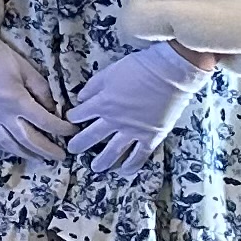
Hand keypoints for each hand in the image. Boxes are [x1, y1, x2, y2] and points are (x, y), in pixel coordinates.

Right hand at [0, 20, 65, 162]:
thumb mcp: (26, 68)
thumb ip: (41, 90)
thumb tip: (52, 108)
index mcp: (18, 101)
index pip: (46, 122)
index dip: (62, 129)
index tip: (72, 131)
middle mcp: (3, 115)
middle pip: (29, 140)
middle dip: (47, 150)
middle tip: (61, 156)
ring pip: (9, 144)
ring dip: (26, 154)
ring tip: (39, 159)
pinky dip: (2, 147)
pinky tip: (11, 149)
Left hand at [67, 39, 210, 168]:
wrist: (170, 74)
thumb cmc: (139, 68)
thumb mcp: (109, 72)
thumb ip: (93, 87)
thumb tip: (80, 98)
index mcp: (102, 103)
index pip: (80, 114)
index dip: (73, 117)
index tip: (71, 120)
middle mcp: (114, 121)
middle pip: (91, 136)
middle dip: (79, 144)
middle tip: (72, 150)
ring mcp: (133, 131)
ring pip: (113, 151)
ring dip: (102, 161)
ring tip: (95, 168)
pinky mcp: (151, 137)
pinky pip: (139, 155)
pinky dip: (131, 165)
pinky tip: (124, 172)